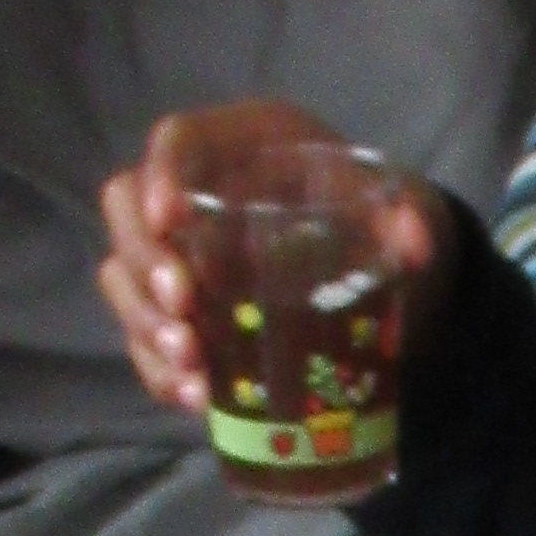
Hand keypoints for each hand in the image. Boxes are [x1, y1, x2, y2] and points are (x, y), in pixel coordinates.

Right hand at [95, 107, 460, 416]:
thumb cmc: (374, 216)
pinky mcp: (178, 309)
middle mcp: (195, 190)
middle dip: (145, 261)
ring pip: (121, 274)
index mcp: (241, 144)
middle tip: (183, 307)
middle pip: (126, 207)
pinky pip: (142, 335)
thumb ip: (406, 223)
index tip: (170, 219)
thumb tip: (414, 242)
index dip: (162, 172)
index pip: (179, 139)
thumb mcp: (392, 211)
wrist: (378, 263)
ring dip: (145, 322)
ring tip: (192, 362)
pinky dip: (159, 368)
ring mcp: (177, 251)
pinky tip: (193, 396)